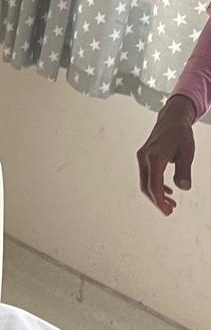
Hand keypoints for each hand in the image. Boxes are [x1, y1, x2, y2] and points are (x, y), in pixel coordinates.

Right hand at [137, 95, 195, 214]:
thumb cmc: (180, 133)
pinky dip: (154, 185)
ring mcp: (142, 156)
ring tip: (170, 203)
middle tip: (169, 210)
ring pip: (145, 181)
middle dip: (157, 200)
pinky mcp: (144, 155)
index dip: (159, 201)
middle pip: (146, 186)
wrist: (173, 118)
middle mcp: (145, 157)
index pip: (154, 185)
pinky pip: (146, 174)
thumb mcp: (187, 153)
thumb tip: (183, 187)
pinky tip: (166, 190)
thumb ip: (184, 171)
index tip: (167, 211)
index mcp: (155, 157)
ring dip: (156, 193)